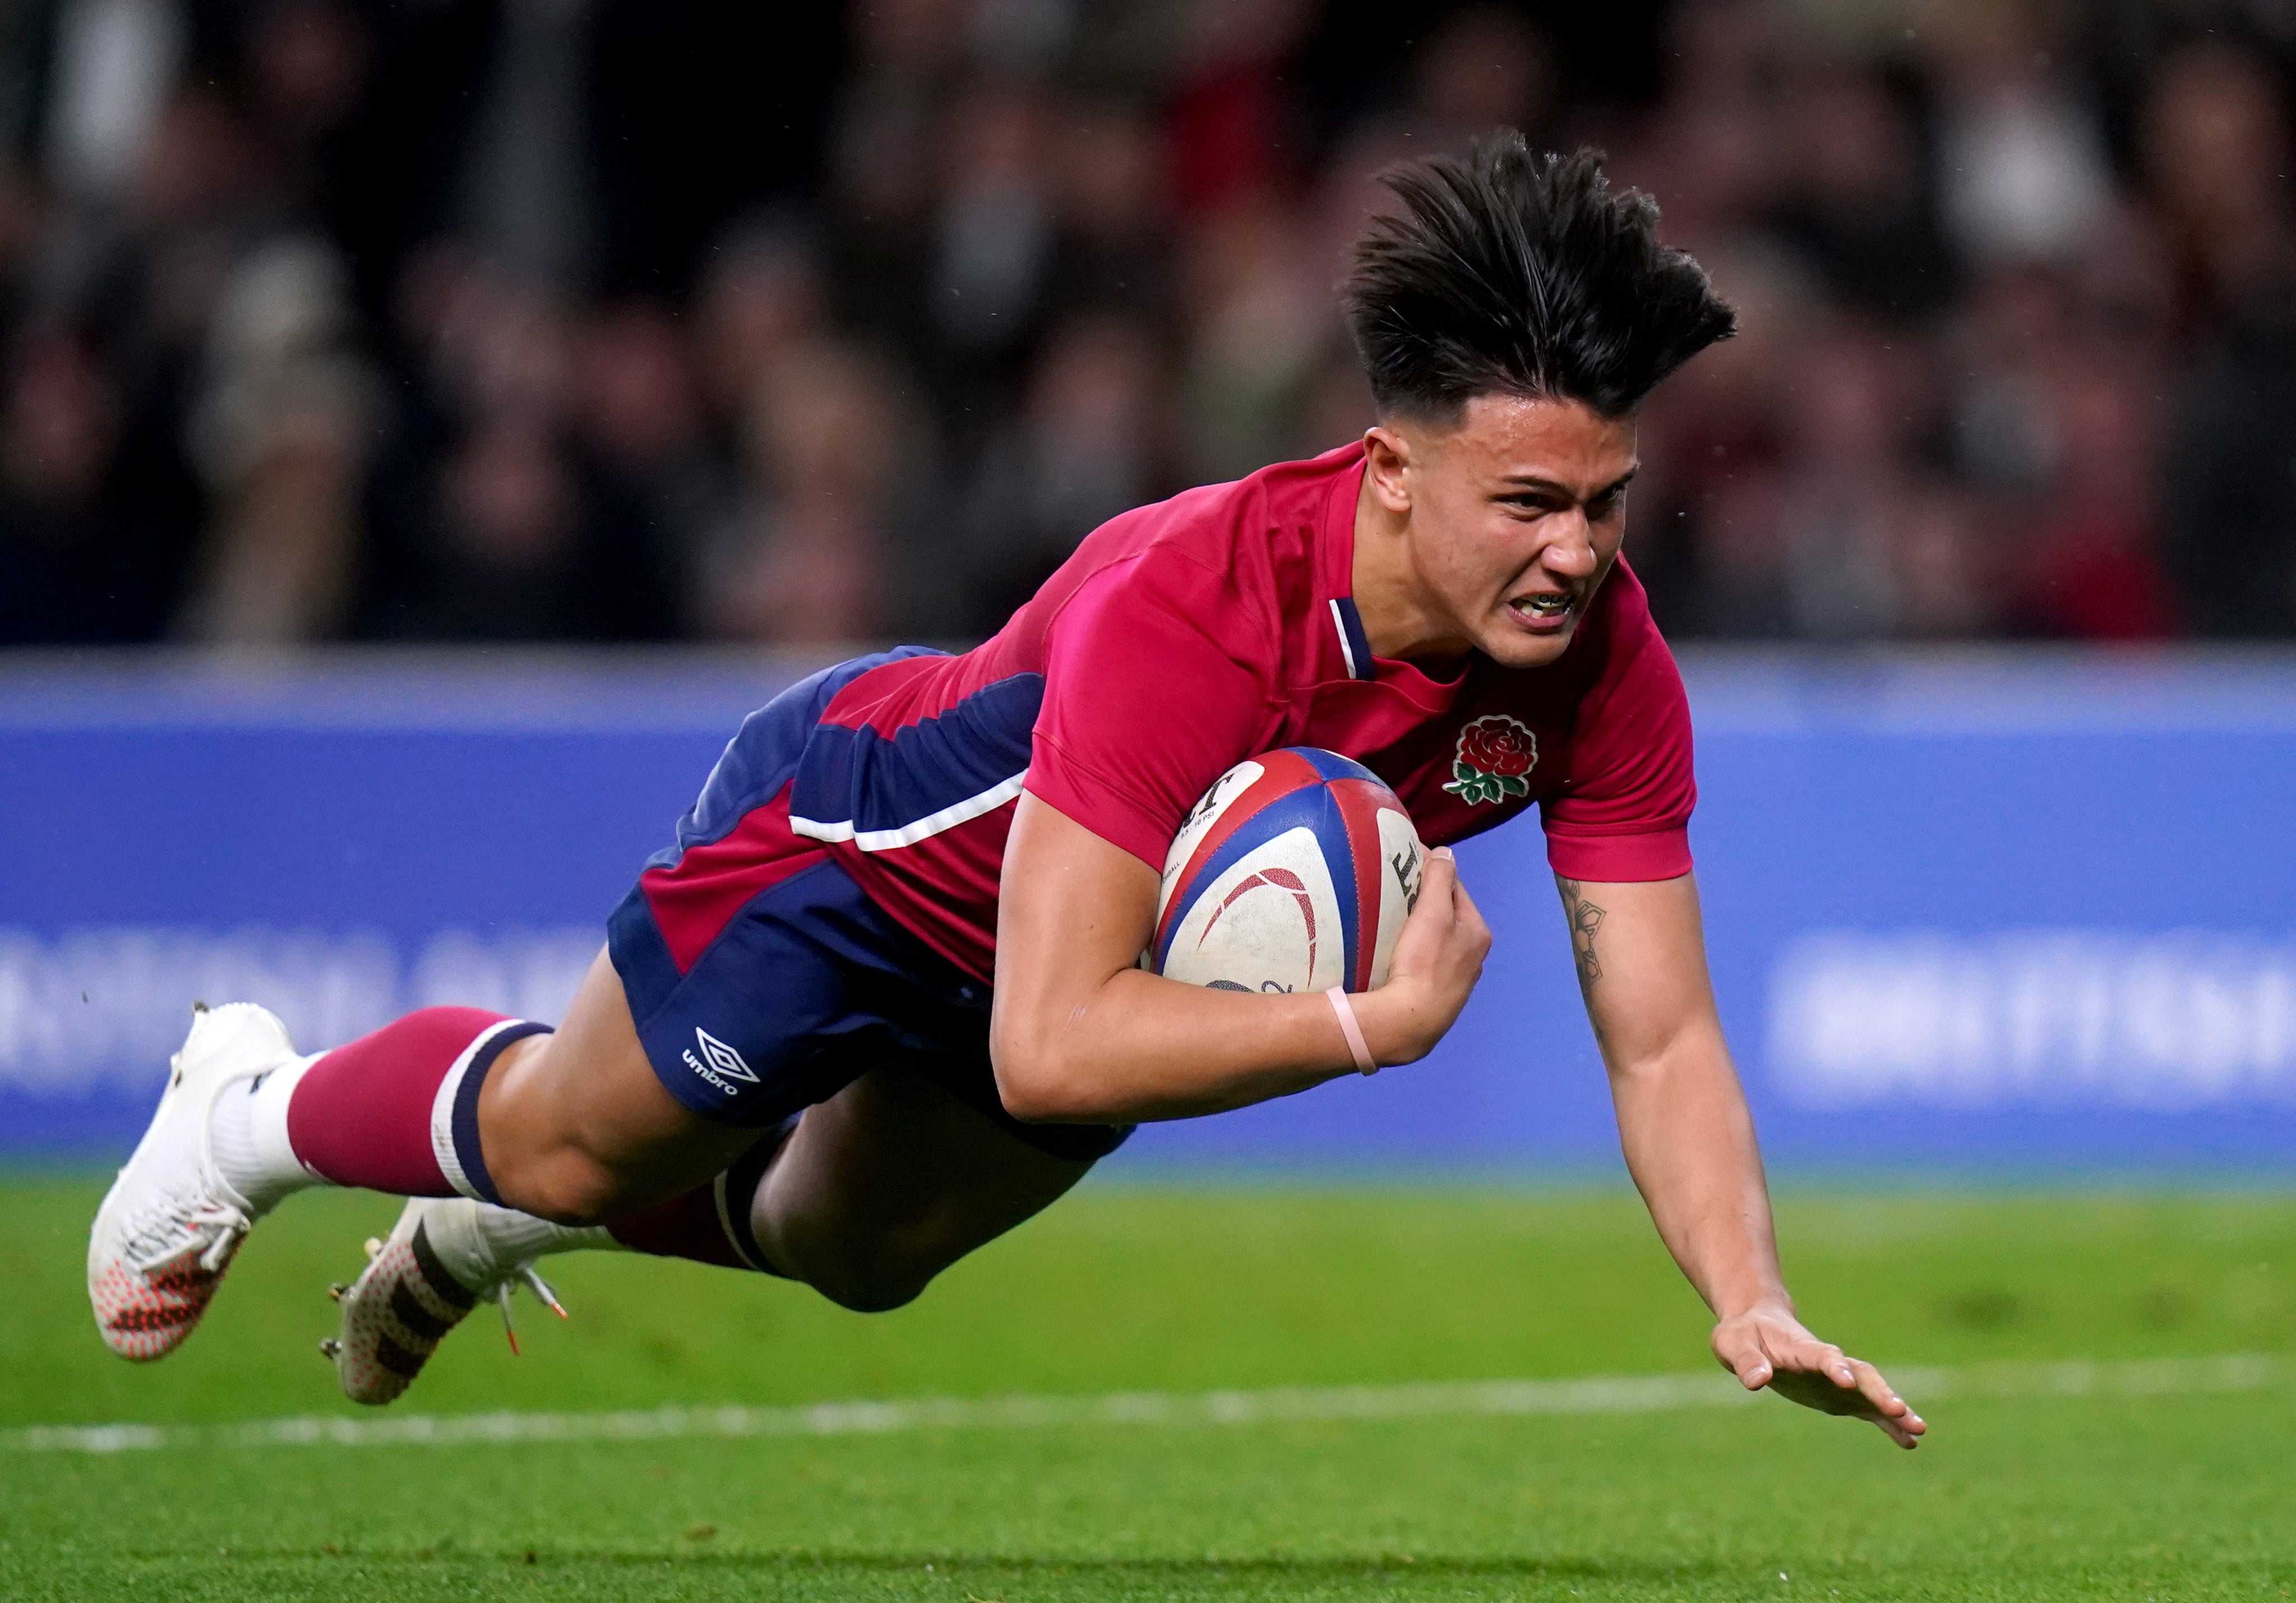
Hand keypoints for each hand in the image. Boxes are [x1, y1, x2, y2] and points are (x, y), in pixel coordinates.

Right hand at [1357, 847, 1490, 1064]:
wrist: (1410, 1021)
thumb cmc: (1424, 961)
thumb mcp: (1433, 911)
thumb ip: (1440, 878)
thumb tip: (1446, 852)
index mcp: (1478, 931)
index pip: (1455, 888)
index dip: (1432, 873)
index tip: (1406, 867)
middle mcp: (1474, 955)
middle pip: (1447, 915)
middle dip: (1425, 902)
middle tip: (1395, 894)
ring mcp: (1458, 980)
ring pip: (1437, 940)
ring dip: (1420, 929)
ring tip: (1393, 923)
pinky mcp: (1439, 997)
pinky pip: (1427, 963)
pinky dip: (1416, 953)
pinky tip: (1398, 956)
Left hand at [1711, 1300, 1925, 1449]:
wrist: (1757, 1327)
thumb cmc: (1742, 1335)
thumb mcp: (1732, 1345)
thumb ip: (1745, 1361)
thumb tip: (1757, 1381)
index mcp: (1800, 1347)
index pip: (1821, 1355)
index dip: (1834, 1366)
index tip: (1847, 1380)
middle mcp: (1827, 1362)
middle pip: (1859, 1373)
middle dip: (1879, 1391)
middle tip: (1900, 1411)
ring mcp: (1837, 1380)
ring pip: (1871, 1391)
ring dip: (1893, 1409)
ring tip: (1919, 1431)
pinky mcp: (1839, 1395)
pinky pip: (1868, 1409)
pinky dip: (1887, 1424)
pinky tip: (1909, 1442)